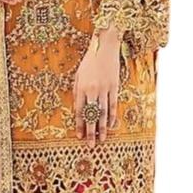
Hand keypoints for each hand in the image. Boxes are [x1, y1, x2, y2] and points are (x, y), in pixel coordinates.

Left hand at [73, 32, 121, 146]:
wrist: (105, 47)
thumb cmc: (89, 60)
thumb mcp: (78, 74)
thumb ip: (77, 90)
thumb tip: (77, 107)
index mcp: (82, 87)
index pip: (80, 110)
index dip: (79, 124)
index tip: (78, 136)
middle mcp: (93, 90)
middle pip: (91, 115)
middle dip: (90, 131)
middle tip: (90, 145)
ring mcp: (105, 89)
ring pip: (103, 113)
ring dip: (102, 128)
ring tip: (101, 140)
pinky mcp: (115, 87)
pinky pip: (113, 105)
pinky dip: (112, 117)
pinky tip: (110, 126)